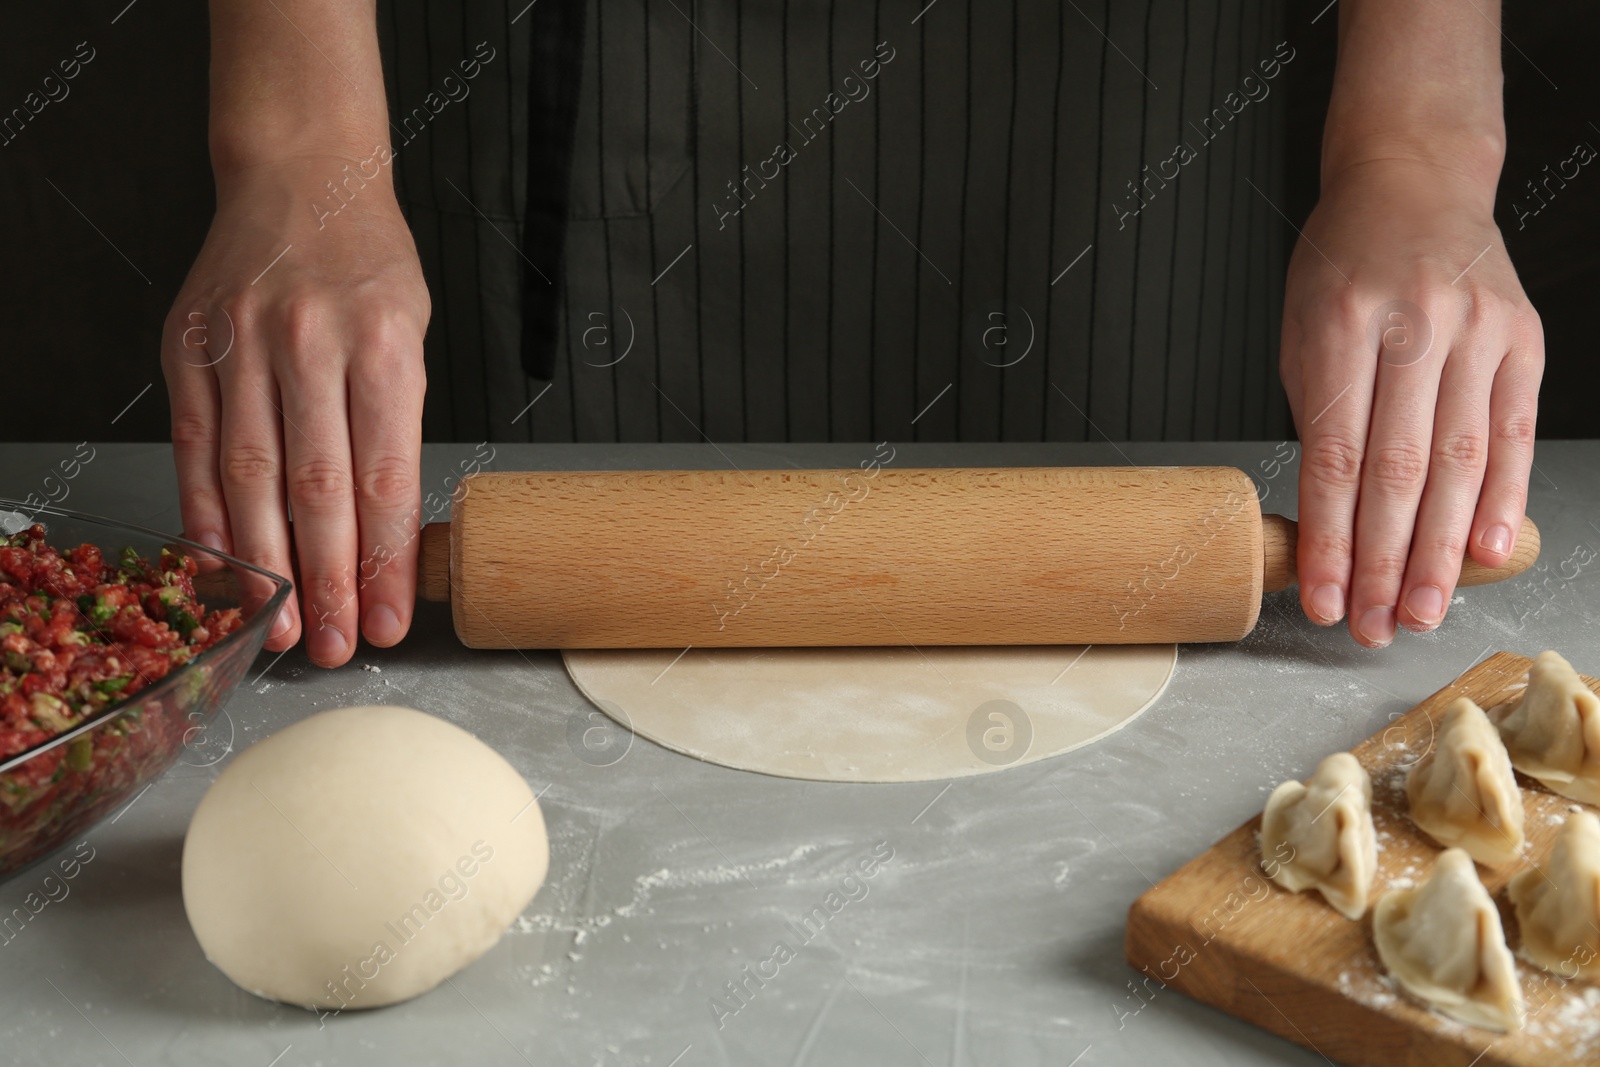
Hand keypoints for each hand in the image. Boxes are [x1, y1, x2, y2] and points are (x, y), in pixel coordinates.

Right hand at [160, 153, 429, 666]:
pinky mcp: (187, 347)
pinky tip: (222, 565)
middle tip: (338, 646)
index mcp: (381, 345)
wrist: (301, 177)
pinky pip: (193, 446)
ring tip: (284, 626)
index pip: (384, 478)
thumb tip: (387, 532)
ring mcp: (240, 345)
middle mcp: (308, 345)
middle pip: (317, 489)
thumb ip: (396, 424)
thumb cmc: (369, 264)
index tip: (390, 620)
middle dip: (329, 582)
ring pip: (249, 477)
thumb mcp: (411, 333)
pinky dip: (204, 513)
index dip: (384, 562)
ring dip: (268, 565)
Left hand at [1279, 157, 1542, 646]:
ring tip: (1421, 611)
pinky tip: (1485, 552)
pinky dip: (1500, 499)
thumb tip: (1329, 521)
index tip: (1324, 600)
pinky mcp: (1522, 340)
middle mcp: (1416, 327)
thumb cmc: (1342, 262)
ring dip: (1441, 552)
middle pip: (1401, 473)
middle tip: (1376, 627)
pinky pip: (1513, 434)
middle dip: (1386, 564)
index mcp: (1342, 325)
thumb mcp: (1300, 329)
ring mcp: (1478, 331)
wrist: (1414, 180)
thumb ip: (1318, 418)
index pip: (1337, 458)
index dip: (1332, 541)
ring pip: (1460, 464)